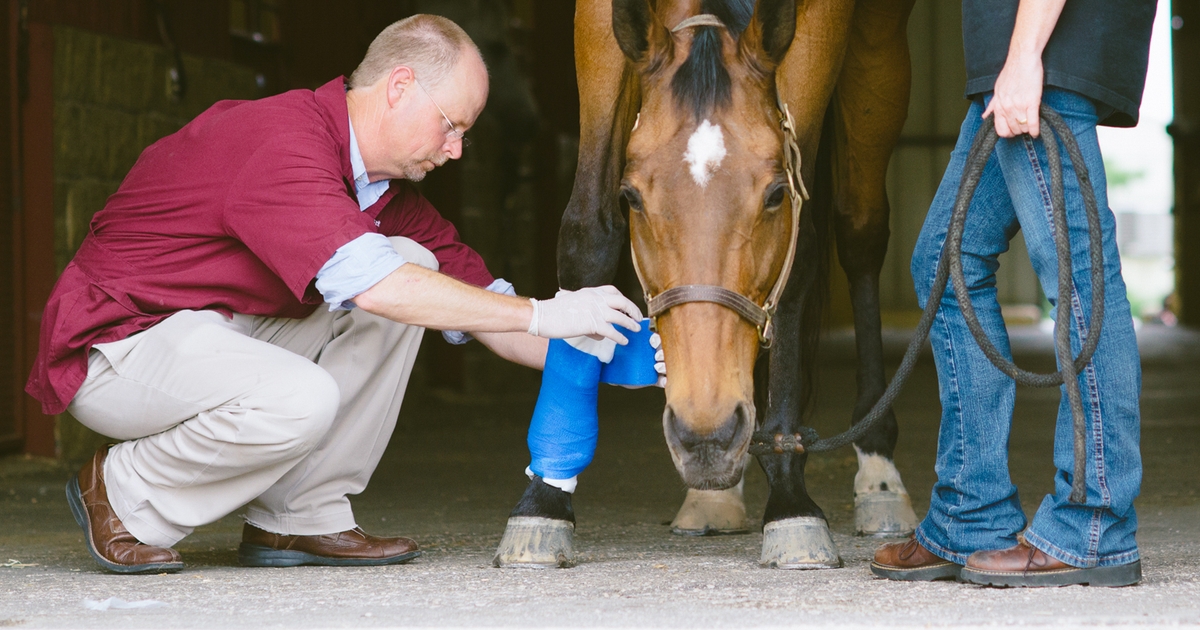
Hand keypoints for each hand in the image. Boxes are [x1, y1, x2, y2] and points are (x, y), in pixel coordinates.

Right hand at [528, 286, 643, 343]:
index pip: (612, 291)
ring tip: (636, 329)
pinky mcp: (592, 324)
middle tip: (638, 317)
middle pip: (622, 301)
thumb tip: (599, 333)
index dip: (623, 298)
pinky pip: (612, 331)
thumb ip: (588, 315)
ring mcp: (594, 310)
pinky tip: (624, 342)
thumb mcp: (573, 306)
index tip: (628, 306)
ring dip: (631, 324)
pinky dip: (620, 337)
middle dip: (633, 309)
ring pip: (620, 316)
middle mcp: (595, 298)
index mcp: (589, 292)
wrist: (541, 316)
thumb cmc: (553, 313)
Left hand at [615, 331, 666, 388]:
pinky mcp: (657, 379)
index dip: (657, 339)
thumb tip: (606, 344)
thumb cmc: (621, 362)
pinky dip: (666, 380)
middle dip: (662, 352)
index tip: (651, 341)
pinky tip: (663, 380)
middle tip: (655, 356)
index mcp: (648, 346)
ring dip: (665, 365)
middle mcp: (655, 355)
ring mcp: (657, 367)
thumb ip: (613, 348)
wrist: (619, 377)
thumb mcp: (618, 354)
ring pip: (668, 364)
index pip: (657, 339)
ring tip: (657, 367)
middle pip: (665, 351)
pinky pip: (665, 380)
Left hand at [982, 51, 1043, 137]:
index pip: (1000, 129)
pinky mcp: (1032, 102)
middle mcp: (1007, 108)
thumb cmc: (1012, 72)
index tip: (1013, 131)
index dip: (1008, 133)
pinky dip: (1035, 130)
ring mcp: (1019, 106)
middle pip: (1013, 130)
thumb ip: (992, 105)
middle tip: (1024, 126)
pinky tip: (1036, 132)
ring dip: (1027, 129)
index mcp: (999, 105)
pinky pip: (1032, 122)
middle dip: (1019, 130)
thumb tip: (985, 116)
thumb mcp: (997, 89)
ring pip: (1022, 128)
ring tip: (1030, 125)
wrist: (1023, 60)